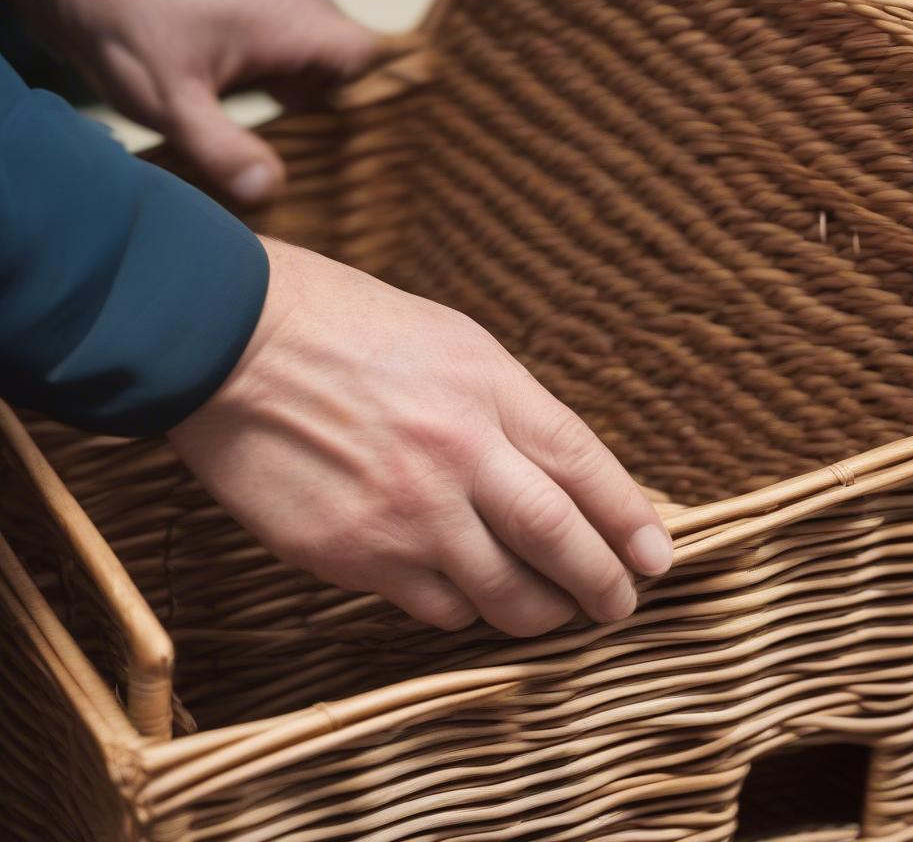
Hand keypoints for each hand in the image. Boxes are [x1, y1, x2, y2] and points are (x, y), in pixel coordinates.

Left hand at [0, 0, 376, 202]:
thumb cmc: (125, 25)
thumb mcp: (170, 100)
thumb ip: (222, 148)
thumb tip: (271, 193)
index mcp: (297, 21)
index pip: (378, 63)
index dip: (387, 110)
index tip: (380, 161)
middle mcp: (304, 13)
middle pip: (361, 78)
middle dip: (358, 129)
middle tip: (352, 186)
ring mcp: (288, 20)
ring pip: (335, 80)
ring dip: (329, 124)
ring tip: (326, 177)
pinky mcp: (269, 33)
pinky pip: (307, 77)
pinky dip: (303, 112)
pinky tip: (290, 152)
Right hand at [168, 238, 674, 635]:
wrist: (230, 338)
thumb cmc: (341, 324)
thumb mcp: (448, 339)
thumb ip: (505, 405)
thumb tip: (551, 470)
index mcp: (489, 386)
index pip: (587, 467)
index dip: (632, 519)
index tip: (656, 556)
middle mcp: (461, 452)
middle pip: (562, 541)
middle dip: (604, 583)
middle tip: (620, 604)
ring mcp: (409, 510)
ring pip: (505, 594)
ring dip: (540, 613)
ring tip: (551, 614)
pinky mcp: (355, 554)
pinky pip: (435, 608)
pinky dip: (462, 610)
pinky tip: (462, 597)